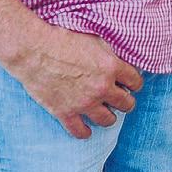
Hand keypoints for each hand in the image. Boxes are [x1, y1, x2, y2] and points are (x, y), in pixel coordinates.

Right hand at [3, 24, 142, 139]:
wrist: (35, 50)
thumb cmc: (64, 39)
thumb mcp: (95, 39)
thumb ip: (111, 53)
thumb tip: (122, 59)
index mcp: (111, 67)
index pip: (136, 81)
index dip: (135, 82)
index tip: (131, 83)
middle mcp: (101, 88)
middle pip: (126, 104)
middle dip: (126, 101)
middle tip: (121, 99)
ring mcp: (84, 103)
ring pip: (107, 120)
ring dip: (109, 117)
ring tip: (106, 113)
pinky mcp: (65, 113)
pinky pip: (80, 131)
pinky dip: (84, 132)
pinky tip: (86, 130)